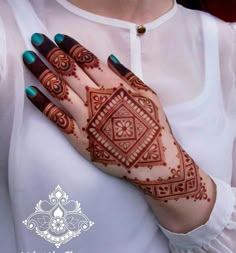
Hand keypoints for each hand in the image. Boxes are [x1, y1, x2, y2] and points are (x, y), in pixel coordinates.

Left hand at [23, 33, 209, 202]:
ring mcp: (86, 120)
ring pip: (60, 91)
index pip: (88, 61)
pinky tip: (31, 92)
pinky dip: (43, 104)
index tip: (60, 38)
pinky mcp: (80, 138)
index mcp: (115, 87)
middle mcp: (97, 100)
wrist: (152, 159)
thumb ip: (129, 76)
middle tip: (38, 39)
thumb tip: (109, 58)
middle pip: (70, 71)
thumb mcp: (149, 95)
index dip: (72, 47)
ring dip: (42, 72)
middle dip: (52, 53)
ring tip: (28, 58)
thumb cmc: (154, 126)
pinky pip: (57, 119)